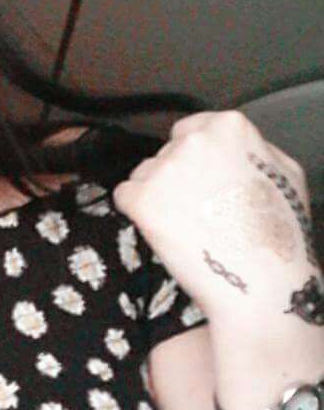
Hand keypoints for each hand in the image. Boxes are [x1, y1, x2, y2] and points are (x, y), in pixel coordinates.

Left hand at [112, 110, 321, 329]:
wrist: (259, 281)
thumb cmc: (277, 235)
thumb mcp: (286, 174)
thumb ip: (255, 151)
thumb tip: (235, 150)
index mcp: (229, 127)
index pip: (191, 130)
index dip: (193, 160)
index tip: (198, 181)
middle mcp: (194, 141)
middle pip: (166, 154)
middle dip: (175, 179)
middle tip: (194, 211)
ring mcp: (165, 169)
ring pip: (144, 175)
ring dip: (155, 197)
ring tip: (183, 227)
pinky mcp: (142, 200)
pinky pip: (124, 197)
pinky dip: (136, 214)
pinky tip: (160, 232)